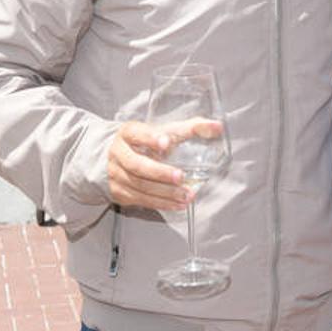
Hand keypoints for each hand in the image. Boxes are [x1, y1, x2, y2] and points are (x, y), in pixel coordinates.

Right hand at [107, 119, 223, 210]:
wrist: (115, 156)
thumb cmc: (145, 141)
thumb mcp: (162, 129)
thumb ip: (190, 128)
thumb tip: (216, 126)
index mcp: (128, 133)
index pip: (138, 134)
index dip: (150, 138)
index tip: (166, 142)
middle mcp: (119, 154)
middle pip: (137, 165)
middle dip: (160, 172)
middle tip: (180, 176)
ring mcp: (117, 175)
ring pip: (139, 186)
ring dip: (164, 192)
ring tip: (186, 194)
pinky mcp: (120, 192)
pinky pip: (141, 200)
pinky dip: (161, 203)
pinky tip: (177, 204)